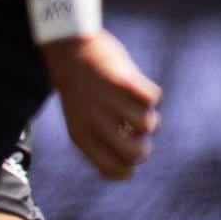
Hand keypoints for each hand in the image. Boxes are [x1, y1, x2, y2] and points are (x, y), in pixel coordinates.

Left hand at [45, 29, 161, 179]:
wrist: (67, 49)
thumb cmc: (81, 88)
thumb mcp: (82, 118)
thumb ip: (102, 138)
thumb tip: (135, 153)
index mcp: (81, 136)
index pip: (112, 170)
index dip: (129, 168)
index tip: (130, 155)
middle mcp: (93, 122)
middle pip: (136, 153)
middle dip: (144, 146)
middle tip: (137, 131)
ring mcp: (108, 102)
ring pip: (148, 125)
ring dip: (149, 115)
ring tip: (136, 104)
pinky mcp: (123, 80)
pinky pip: (153, 97)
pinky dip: (151, 93)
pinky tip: (137, 87)